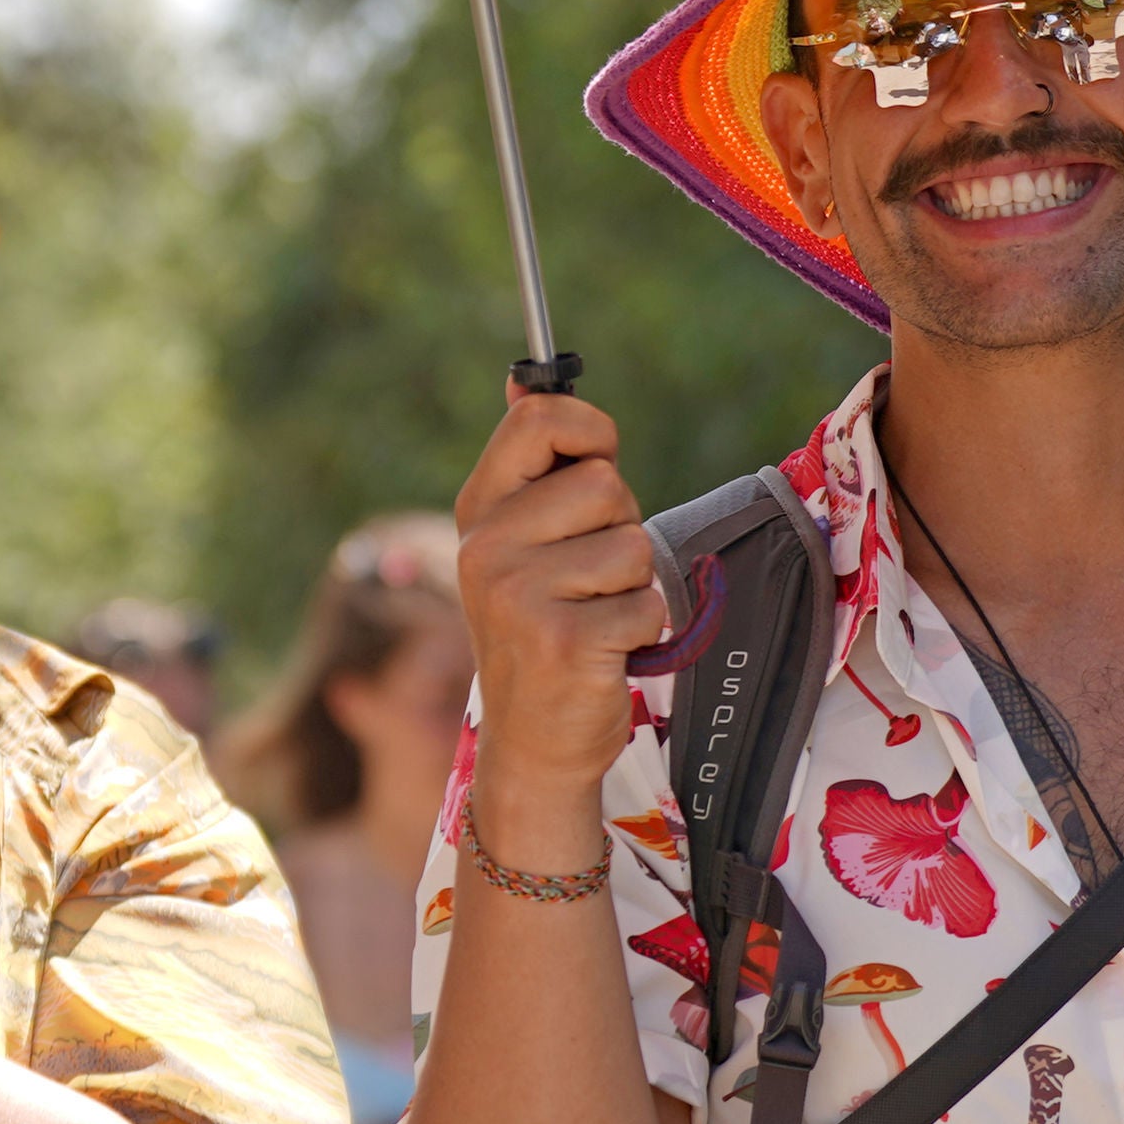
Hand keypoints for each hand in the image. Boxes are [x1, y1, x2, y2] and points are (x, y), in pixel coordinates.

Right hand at [451, 389, 664, 802]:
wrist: (533, 742)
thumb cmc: (543, 631)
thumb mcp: (521, 546)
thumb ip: (535, 472)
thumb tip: (528, 380)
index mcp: (478, 512)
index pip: (537, 419)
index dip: (587, 427)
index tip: (597, 454)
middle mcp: (487, 547)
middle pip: (604, 482)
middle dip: (619, 526)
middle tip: (589, 577)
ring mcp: (520, 594)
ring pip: (631, 544)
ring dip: (632, 584)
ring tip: (595, 615)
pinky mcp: (563, 640)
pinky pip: (645, 601)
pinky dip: (642, 629)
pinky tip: (604, 653)